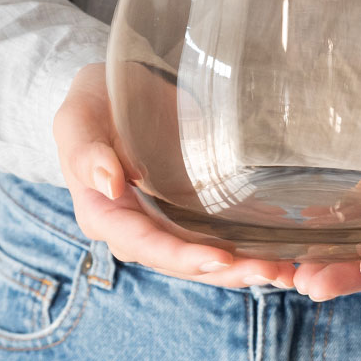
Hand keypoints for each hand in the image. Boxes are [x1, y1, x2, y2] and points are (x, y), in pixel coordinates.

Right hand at [53, 63, 295, 287]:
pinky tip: (281, 249)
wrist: (116, 88)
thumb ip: (85, 151)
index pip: (144, 243)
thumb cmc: (92, 103)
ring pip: (204, 253)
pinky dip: (247, 244)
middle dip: (226, 271)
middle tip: (271, 272)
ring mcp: (166, 217)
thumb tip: (110, 183)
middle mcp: (136, 225)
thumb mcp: (77, 118)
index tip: (220, 257)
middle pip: (182, 259)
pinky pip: (217, 231)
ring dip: (242, 266)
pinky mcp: (189, 204)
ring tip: (283, 271)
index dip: (180, 255)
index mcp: (104, 212)